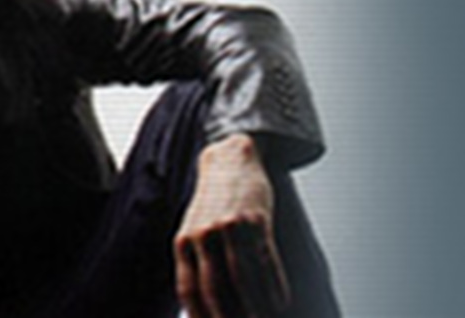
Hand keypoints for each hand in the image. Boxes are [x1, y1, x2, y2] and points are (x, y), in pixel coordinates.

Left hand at [174, 134, 290, 316]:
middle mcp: (203, 236)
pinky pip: (266, 260)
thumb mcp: (193, 230)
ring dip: (256, 309)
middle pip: (216, 290)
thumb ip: (194, 264)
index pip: (189, 291)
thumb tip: (200, 308)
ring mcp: (229, 228)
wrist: (230, 160)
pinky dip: (274, 285)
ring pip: (243, 279)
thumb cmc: (213, 204)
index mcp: (183, 242)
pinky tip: (281, 302)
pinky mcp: (256, 220)